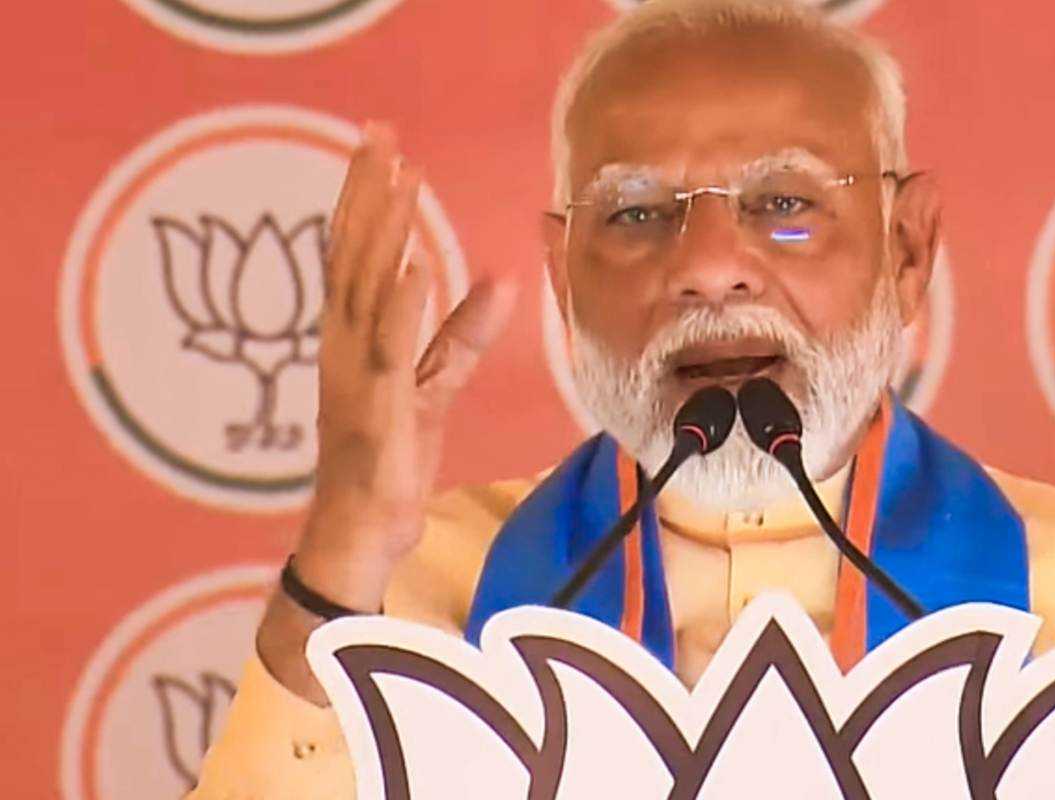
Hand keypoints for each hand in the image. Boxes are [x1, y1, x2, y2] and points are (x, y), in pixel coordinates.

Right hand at [255, 123, 505, 703]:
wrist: (360, 531)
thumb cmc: (390, 458)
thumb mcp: (435, 386)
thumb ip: (460, 334)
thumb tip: (496, 281)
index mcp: (354, 338)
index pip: (358, 253)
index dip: (368, 197)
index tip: (382, 144)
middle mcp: (344, 347)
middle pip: (353, 254)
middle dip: (367, 191)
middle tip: (379, 132)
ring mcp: (355, 376)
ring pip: (364, 288)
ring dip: (382, 230)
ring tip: (398, 175)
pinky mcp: (377, 410)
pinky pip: (389, 350)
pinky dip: (399, 306)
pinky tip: (412, 266)